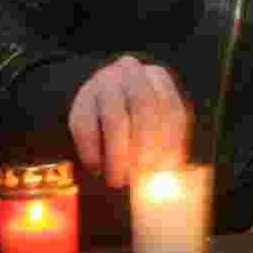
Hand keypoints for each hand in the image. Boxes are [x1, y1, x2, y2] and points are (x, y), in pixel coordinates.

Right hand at [67, 55, 188, 187]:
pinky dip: (93, 154)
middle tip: (141, 175)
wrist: (100, 101)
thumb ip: (165, 147)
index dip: (169, 143)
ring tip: (118, 180)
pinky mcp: (81, 99)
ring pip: (115, 120)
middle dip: (146, 147)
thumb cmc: (136, 119)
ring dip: (119, 155)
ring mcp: (103, 82)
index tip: (163, 169)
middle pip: (145, 108)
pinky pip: (87, 129)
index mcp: (156, 76)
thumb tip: (168, 177)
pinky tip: (98, 170)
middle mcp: (130, 72)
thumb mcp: (156, 125)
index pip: (171, 110)